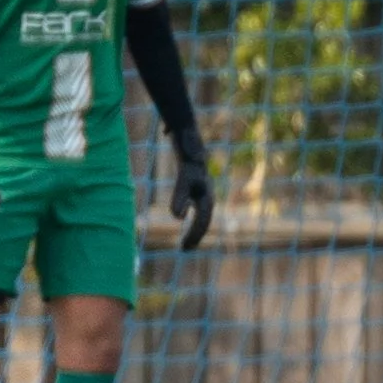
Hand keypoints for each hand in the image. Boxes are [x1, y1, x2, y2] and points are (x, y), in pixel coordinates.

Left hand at [169, 125, 213, 250]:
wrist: (187, 133)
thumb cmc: (187, 156)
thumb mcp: (183, 178)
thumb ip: (180, 197)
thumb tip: (176, 218)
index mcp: (206, 192)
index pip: (203, 218)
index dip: (195, 233)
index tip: (185, 247)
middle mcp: (205, 190)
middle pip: (204, 217)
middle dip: (196, 234)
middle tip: (185, 250)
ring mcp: (201, 185)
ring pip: (201, 210)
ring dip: (194, 226)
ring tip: (185, 241)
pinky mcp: (193, 180)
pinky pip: (195, 202)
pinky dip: (190, 211)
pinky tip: (181, 216)